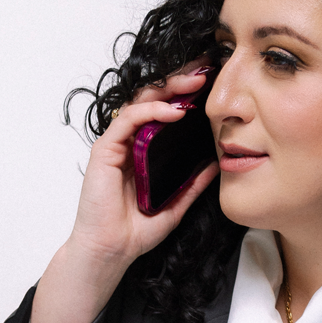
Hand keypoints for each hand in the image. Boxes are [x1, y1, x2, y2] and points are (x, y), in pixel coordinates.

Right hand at [22, 67, 217, 322]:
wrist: (111, 251)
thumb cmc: (135, 231)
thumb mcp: (175, 204)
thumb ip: (193, 185)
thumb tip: (217, 165)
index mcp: (144, 152)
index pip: (165, 113)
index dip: (186, 96)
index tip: (212, 87)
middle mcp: (129, 142)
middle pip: (154, 100)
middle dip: (179, 82)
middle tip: (206, 71)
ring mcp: (116, 144)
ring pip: (141, 102)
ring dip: (168, 89)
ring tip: (194, 83)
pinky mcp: (104, 150)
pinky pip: (127, 120)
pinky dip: (151, 112)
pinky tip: (173, 112)